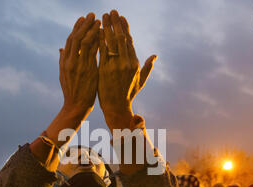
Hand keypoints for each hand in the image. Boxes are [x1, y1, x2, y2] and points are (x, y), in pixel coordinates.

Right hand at [59, 13, 99, 115]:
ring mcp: (78, 66)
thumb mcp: (64, 75)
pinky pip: (93, 52)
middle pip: (76, 37)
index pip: (70, 40)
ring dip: (92, 30)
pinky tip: (103, 35)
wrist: (76, 107)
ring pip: (85, 42)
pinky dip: (97, 41)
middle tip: (92, 14)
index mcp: (64, 62)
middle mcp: (70, 62)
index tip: (83, 18)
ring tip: (100, 21)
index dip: (77, 28)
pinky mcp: (88, 71)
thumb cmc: (72, 92)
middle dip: (85, 25)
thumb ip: (63, 61)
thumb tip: (60, 49)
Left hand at [98, 10, 156, 129]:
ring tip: (102, 17)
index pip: (129, 41)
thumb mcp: (140, 81)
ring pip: (111, 42)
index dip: (125, 27)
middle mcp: (126, 63)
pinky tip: (97, 31)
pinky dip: (100, 40)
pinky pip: (102, 51)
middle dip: (115, 23)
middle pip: (121, 38)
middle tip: (110, 11)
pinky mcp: (104, 70)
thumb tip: (155, 56)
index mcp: (134, 64)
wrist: (116, 108)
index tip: (121, 17)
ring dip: (107, 27)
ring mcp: (115, 66)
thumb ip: (147, 67)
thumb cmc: (128, 95)